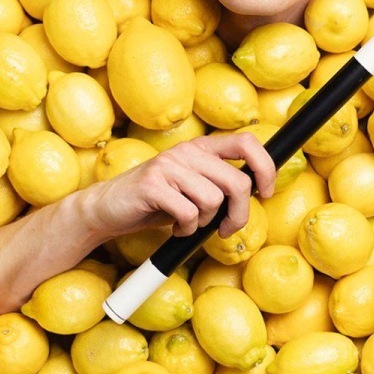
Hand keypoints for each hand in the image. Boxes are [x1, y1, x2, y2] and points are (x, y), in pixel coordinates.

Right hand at [85, 133, 277, 240]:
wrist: (108, 208)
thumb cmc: (157, 201)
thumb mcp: (193, 188)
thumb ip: (220, 184)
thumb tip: (258, 191)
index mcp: (201, 148)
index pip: (247, 143)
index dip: (265, 168)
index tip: (265, 192)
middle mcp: (187, 151)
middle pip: (237, 181)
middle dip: (239, 214)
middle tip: (226, 228)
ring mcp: (169, 165)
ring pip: (213, 200)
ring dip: (205, 222)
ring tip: (189, 224)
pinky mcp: (153, 184)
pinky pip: (188, 213)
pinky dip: (186, 229)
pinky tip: (176, 229)